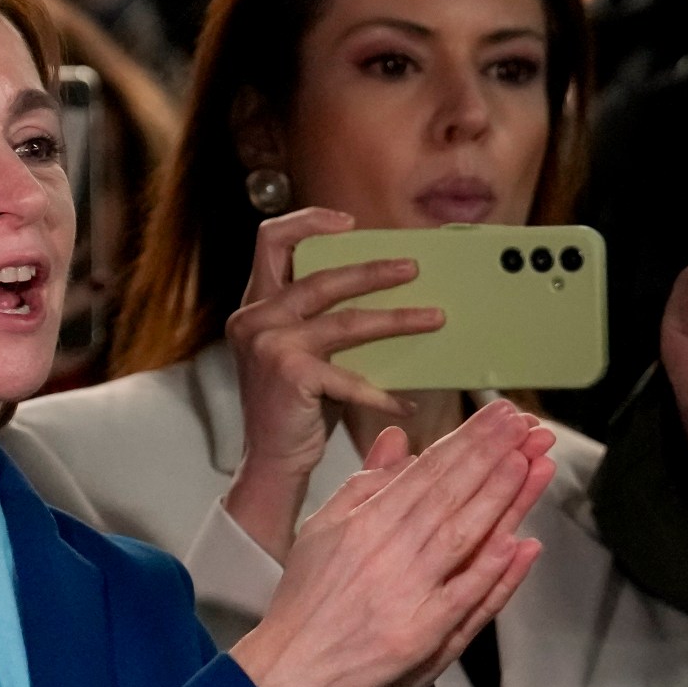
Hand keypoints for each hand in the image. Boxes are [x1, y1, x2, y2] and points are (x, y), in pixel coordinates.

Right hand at [220, 207, 443, 564]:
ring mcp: (269, 344)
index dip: (309, 222)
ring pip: (346, 321)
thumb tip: (387, 293)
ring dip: (397, 319)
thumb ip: (323, 320)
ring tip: (433, 317)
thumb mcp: (302, 353)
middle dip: (373, 270)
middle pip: (321, 277)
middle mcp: (254, 318)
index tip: (350, 223)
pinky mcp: (290, 374)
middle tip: (413, 269)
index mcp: (254, 306)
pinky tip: (407, 403)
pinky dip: (383, 393)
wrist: (270, 464)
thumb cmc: (295, 409)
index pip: (269, 240)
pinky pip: (351, 377)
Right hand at [232, 404, 554, 686]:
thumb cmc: (308, 595)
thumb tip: (398, 441)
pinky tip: (516, 540)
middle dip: (490, 453)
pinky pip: (462, 592)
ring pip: (461, 532)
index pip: (427, 470)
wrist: (295, 659)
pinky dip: (488, 566)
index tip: (498, 416)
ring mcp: (408, 588)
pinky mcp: (422, 628)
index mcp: (366, 519)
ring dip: (497, 496)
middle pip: (449, 492)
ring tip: (527, 461)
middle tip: (524, 422)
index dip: (466, 440)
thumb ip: (364, 482)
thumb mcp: (324, 526)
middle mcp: (388, 547)